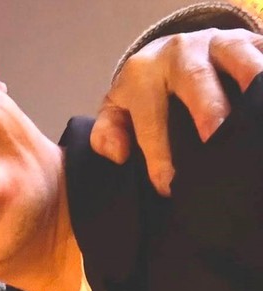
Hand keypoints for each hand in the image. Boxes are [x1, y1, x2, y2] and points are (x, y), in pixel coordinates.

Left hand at [92, 28, 262, 195]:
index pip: (150, 116)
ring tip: (257, 115)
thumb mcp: (117, 108)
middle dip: (207, 110)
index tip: (168, 185)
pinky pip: (261, 52)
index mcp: (142, 73)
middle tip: (215, 140)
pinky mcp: (247, 41)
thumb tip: (117, 154)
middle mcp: (180, 53)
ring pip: (236, 57)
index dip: (158, 152)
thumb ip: (107, 131)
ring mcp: (217, 44)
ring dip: (250, 82)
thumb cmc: (146, 90)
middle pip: (194, 79)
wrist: (172, 49)